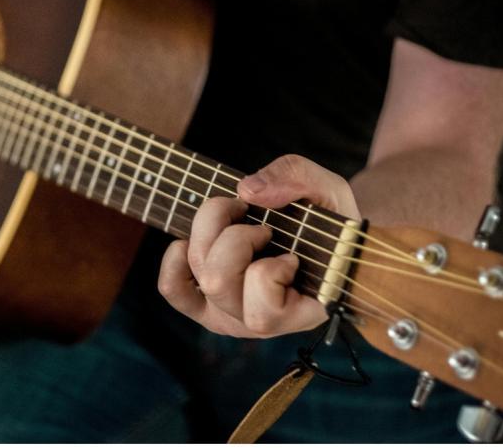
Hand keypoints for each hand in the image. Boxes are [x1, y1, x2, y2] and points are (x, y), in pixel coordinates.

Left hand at [158, 154, 360, 337]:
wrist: (320, 235)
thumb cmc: (329, 219)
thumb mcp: (328, 190)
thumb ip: (297, 179)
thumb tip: (247, 191)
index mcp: (299, 314)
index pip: (264, 313)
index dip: (271, 270)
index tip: (292, 253)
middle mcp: (259, 323)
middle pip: (218, 282)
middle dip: (236, 237)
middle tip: (262, 226)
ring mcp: (228, 314)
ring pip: (199, 276)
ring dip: (211, 234)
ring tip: (237, 220)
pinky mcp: (204, 303)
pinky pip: (173, 287)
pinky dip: (175, 259)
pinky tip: (194, 239)